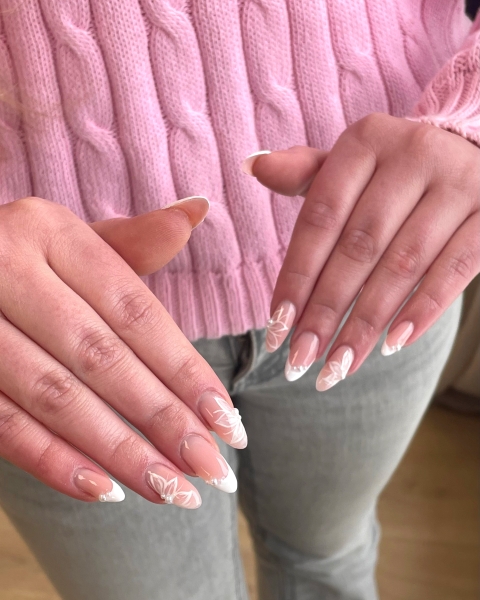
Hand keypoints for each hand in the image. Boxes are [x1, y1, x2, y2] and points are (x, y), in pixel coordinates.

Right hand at [0, 197, 244, 507]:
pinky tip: (103, 490)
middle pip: (103, 358)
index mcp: (49, 231)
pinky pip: (2, 423)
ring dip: (119, 452)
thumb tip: (199, 210)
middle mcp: (6, 268)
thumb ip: (132, 241)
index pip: (135, 311)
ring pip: (56, 397)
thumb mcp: (67, 238)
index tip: (228, 419)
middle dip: (163, 420)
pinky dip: (51, 461)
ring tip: (172, 490)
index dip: (185, 369)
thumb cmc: (18, 254)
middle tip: (214, 469)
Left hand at [245, 114, 479, 388]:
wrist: (472, 151)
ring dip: (366, 324)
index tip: (275, 327)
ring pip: (403, 266)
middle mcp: (413, 154)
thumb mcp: (352, 163)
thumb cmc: (395, 170)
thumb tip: (253, 166)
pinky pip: (454, 271)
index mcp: (367, 141)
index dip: (296, 276)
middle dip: (326, 311)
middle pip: (358, 248)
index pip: (320, 219)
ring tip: (337, 368)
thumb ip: (305, 173)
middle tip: (300, 360)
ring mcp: (459, 183)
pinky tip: (391, 347)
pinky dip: (422, 311)